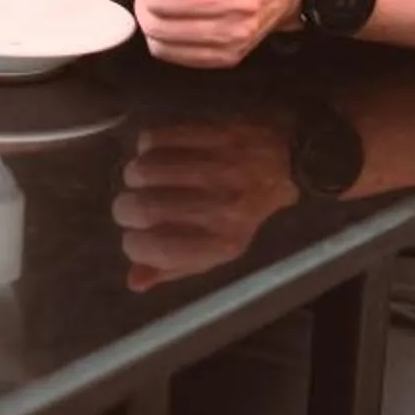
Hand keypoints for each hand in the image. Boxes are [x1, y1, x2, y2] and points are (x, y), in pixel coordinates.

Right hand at [112, 120, 300, 290]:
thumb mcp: (218, 249)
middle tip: (132, 206)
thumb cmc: (246, 212)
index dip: (133, 244)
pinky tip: (156, 152)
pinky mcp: (213, 133)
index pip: (156, 249)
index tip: (134, 237)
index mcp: (223, 243)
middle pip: (141, 208)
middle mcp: (222, 208)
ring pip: (142, 170)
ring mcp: (218, 167)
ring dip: (134, 176)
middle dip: (125, 209)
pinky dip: (146, 146)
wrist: (289, 162)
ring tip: (144, 179)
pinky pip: (154, 138)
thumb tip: (134, 281)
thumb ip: (175, 267)